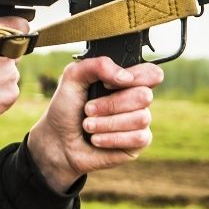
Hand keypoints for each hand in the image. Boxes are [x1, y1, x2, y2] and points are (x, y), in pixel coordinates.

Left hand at [26, 57, 160, 193]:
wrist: (57, 142)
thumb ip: (97, 65)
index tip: (107, 84)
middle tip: (88, 109)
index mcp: (124, 80)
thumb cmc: (66, 109)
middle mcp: (135, 99)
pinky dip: (112, 138)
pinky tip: (97, 140)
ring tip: (88, 126)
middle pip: (145, 95)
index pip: (151, 73)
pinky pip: (138, 138)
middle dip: (111, 104)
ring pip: (141, 118)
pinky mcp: (137, 143)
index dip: (136, 77)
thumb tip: (125, 76)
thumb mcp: (72, 78)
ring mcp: (138, 121)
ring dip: (107, 123)